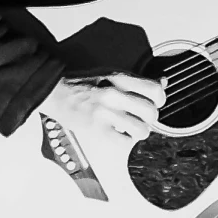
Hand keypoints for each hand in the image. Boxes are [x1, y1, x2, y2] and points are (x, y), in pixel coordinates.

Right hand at [39, 72, 165, 142]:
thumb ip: (137, 81)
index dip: (160, 99)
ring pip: (142, 130)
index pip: (155, 90)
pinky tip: (119, 134)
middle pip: (151, 112)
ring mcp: (105, 114)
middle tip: (141, 117)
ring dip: (139, 131)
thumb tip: (162, 83)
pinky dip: (125, 141)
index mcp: (118, 79)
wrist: (55, 93)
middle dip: (149, 117)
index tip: (154, 102)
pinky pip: (125, 142)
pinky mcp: (97, 130)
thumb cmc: (82, 83)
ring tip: (131, 127)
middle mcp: (113, 95)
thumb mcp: (111, 74)